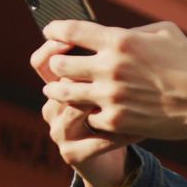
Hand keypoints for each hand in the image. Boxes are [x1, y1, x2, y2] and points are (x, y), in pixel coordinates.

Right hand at [31, 37, 138, 186]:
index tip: (77, 38)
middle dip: (84, 74)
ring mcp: (60, 132)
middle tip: (115, 66)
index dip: (55, 46)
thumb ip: (104, 58)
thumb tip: (123, 32)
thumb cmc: (112, 110)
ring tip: (134, 96)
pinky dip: (123, 133)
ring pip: (75, 111)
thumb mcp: (103, 83)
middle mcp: (53, 108)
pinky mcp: (73, 154)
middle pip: (58, 83)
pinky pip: (98, 141)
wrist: (109, 155)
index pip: (43, 61)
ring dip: (108, 103)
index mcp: (57, 85)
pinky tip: (142, 128)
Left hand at [37, 20, 186, 147]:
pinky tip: (89, 111)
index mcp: (120, 39)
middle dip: (55, 62)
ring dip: (59, 90)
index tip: (51, 33)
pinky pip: (86, 116)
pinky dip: (87, 113)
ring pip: (64, 92)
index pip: (71, 31)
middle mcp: (110, 67)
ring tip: (56, 89)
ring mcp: (110, 96)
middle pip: (59, 63)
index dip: (55, 30)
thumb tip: (111, 32)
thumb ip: (133, 30)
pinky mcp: (115, 121)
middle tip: (56, 64)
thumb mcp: (165, 32)